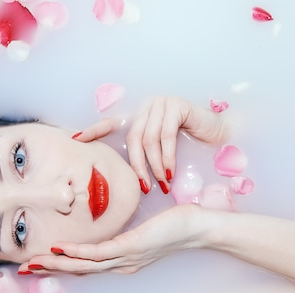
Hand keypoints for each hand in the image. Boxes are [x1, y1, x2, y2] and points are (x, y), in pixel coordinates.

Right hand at [18, 204, 204, 274]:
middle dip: (50, 269)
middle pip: (79, 270)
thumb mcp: (142, 228)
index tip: (37, 261)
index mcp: (121, 259)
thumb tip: (109, 223)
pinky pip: (99, 253)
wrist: (198, 228)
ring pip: (84, 265)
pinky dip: (78, 253)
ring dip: (57, 265)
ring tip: (34, 262)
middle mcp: (121, 263)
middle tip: (24, 268)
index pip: (85, 265)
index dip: (60, 265)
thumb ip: (123, 230)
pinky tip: (60, 251)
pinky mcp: (131, 247)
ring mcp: (125, 257)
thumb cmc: (173, 225)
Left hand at [73, 96, 229, 192]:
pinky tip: (170, 172)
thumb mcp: (161, 150)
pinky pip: (166, 136)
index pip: (112, 122)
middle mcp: (147, 106)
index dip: (94, 131)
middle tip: (144, 187)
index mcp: (139, 116)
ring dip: (154, 165)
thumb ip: (144, 154)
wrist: (219, 135)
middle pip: (133, 138)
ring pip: (149, 139)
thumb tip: (127, 175)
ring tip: (161, 183)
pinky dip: (167, 157)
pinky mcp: (177, 106)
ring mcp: (162, 103)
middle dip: (137, 166)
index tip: (75, 140)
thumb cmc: (191, 145)